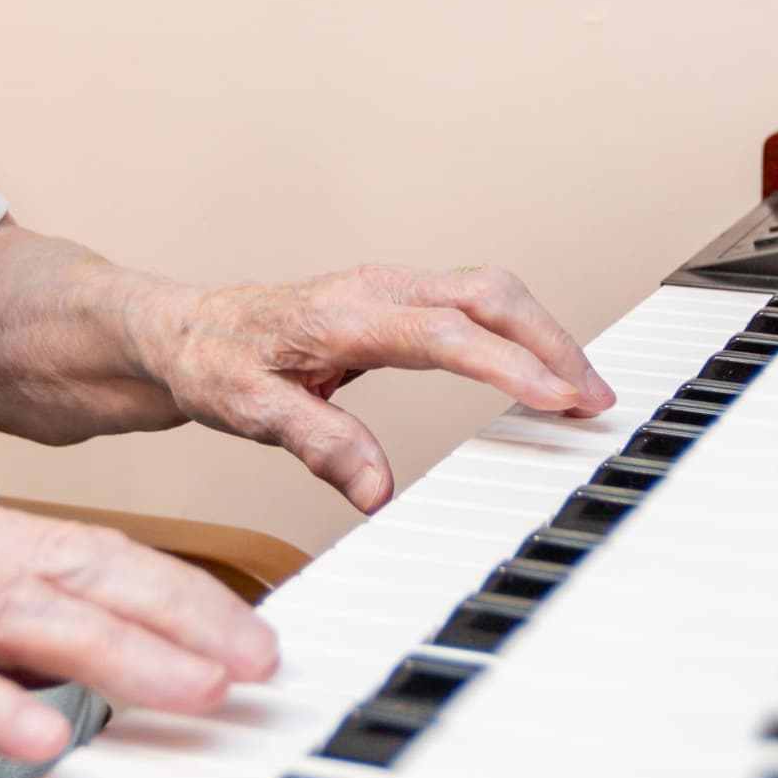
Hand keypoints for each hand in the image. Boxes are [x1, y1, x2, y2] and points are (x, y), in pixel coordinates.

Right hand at [0, 488, 274, 764]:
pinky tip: (44, 743)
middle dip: (183, 618)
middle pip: (81, 571)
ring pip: (19, 612)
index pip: (93, 552)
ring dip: (118, 655)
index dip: (181, 594)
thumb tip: (72, 674)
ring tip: (196, 697)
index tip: (257, 640)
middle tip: (264, 667)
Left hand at [124, 263, 611, 513]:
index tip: (558, 398)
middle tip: (592, 401)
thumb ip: (317, 443)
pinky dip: (521, 331)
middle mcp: (375, 290)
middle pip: (487, 295)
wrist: (185, 330)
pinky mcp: (400, 298)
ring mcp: (391, 288)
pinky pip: (477, 301)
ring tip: (580, 390)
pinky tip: (540, 367)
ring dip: (543, 334)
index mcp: (342, 316)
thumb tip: (377, 489)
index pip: (444, 333)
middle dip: (550, 343)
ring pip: (490, 290)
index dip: (507, 364)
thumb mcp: (247, 412)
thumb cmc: (214, 365)